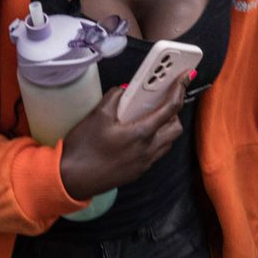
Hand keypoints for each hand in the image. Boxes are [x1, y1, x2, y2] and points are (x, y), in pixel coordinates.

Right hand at [59, 78, 188, 199]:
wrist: (72, 179)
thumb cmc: (84, 148)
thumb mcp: (97, 116)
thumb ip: (115, 98)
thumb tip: (125, 91)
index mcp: (142, 133)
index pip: (170, 108)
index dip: (180, 90)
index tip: (186, 77)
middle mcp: (148, 149)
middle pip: (175, 128)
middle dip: (174, 113)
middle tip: (162, 102)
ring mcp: (144, 163)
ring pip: (168, 143)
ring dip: (165, 128)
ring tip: (151, 118)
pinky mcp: (138, 172)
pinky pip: (156, 154)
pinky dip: (155, 141)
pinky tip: (139, 135)